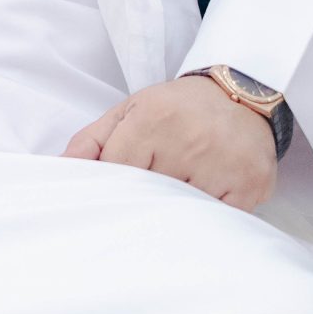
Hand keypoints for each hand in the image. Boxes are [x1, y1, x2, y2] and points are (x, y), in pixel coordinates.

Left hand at [63, 75, 278, 208]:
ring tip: (180, 188)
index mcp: (152, 120)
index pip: (117, 171)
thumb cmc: (176, 108)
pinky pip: (219, 218)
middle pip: (150, 194)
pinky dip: (208, 215)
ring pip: (184, 210)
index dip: (114, 184)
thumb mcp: (128, 111)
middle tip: (148, 193)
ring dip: (177, 208)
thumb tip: (60, 168)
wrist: (240, 95)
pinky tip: (207, 194)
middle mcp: (190, 141)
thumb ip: (91, 141)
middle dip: (145, 197)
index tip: (116, 189)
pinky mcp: (251, 184)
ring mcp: (224, 164)